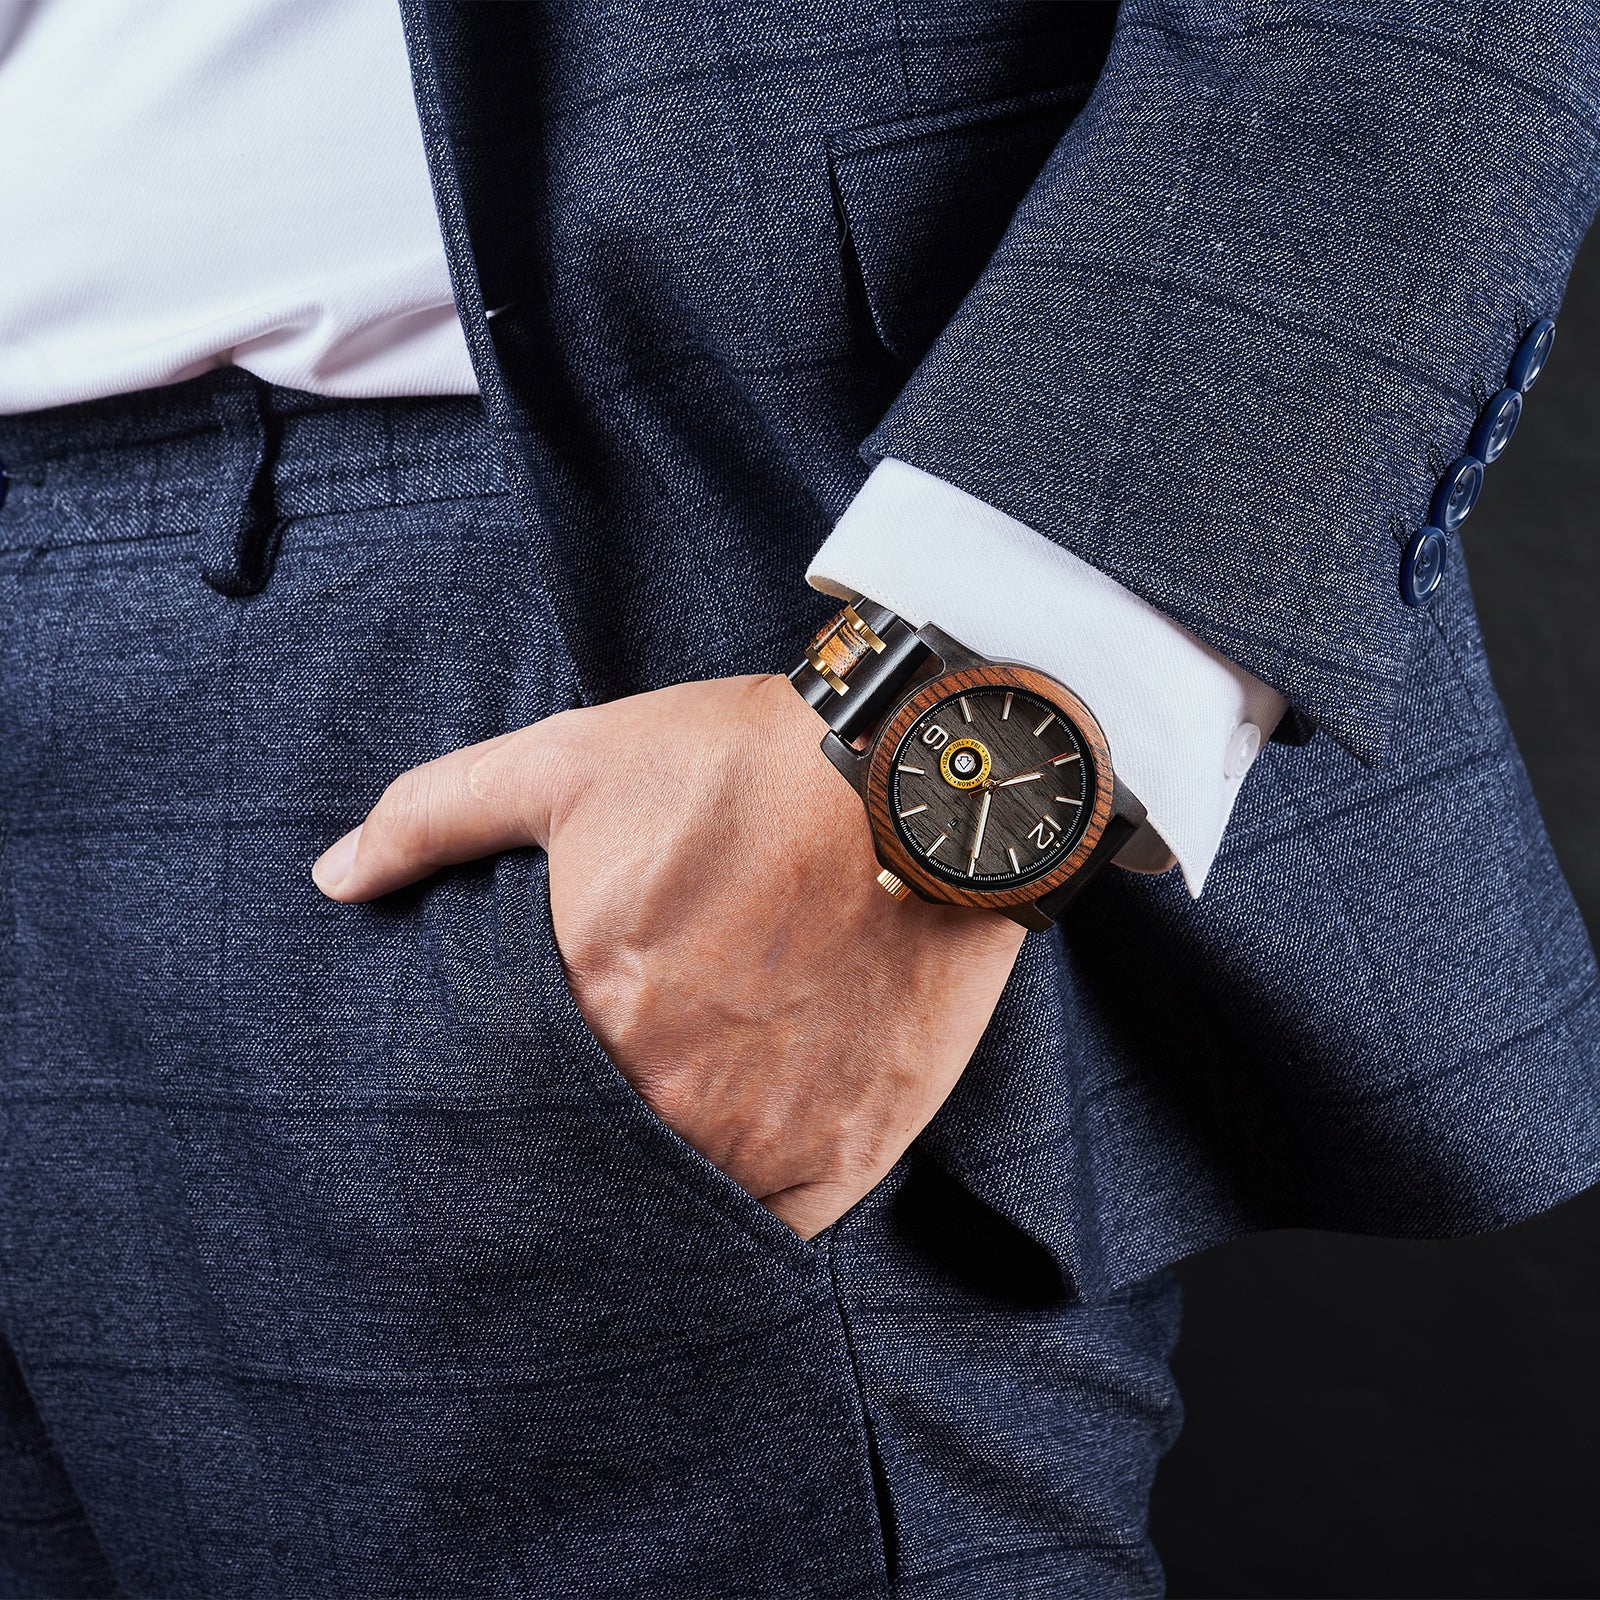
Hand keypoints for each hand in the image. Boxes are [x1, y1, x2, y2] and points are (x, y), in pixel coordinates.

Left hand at [311, 674, 1024, 1236]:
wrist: (922, 777)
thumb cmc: (743, 765)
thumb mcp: (571, 761)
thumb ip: (434, 817)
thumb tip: (332, 879)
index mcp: (590, 1009)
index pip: (506, 1109)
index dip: (502, 1108)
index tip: (509, 1101)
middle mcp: (671, 1094)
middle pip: (591, 1165)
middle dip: (576, 1152)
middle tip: (594, 1122)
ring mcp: (766, 1134)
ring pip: (679, 1206)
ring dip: (660, 1185)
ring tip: (663, 1146)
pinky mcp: (852, 1150)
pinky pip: (774, 1227)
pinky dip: (746, 1211)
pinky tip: (735, 1167)